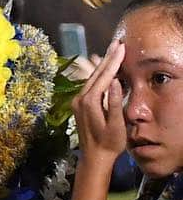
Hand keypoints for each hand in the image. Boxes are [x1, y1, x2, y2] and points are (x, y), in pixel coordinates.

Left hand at [72, 39, 126, 164]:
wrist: (93, 158)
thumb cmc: (108, 143)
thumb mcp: (116, 124)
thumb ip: (115, 103)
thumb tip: (116, 82)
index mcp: (89, 102)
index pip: (104, 76)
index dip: (114, 61)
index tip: (122, 47)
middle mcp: (80, 99)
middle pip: (96, 74)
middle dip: (108, 57)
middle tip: (118, 42)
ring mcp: (77, 102)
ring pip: (92, 78)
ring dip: (103, 64)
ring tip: (113, 50)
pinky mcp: (78, 105)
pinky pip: (90, 85)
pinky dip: (99, 75)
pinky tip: (106, 69)